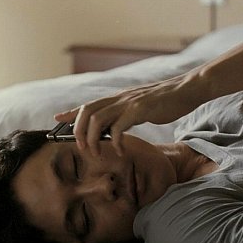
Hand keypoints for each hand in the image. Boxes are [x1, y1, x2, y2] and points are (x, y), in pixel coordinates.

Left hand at [54, 71, 207, 155]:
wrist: (186, 90)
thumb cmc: (166, 101)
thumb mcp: (141, 106)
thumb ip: (126, 113)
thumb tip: (114, 127)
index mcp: (118, 98)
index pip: (88, 104)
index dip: (71, 112)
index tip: (56, 118)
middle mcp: (119, 98)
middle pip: (86, 112)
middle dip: (77, 130)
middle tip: (80, 147)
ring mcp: (128, 102)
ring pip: (97, 119)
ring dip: (91, 138)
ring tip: (95, 153)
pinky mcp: (140, 109)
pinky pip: (118, 127)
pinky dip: (114, 141)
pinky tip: (119, 151)